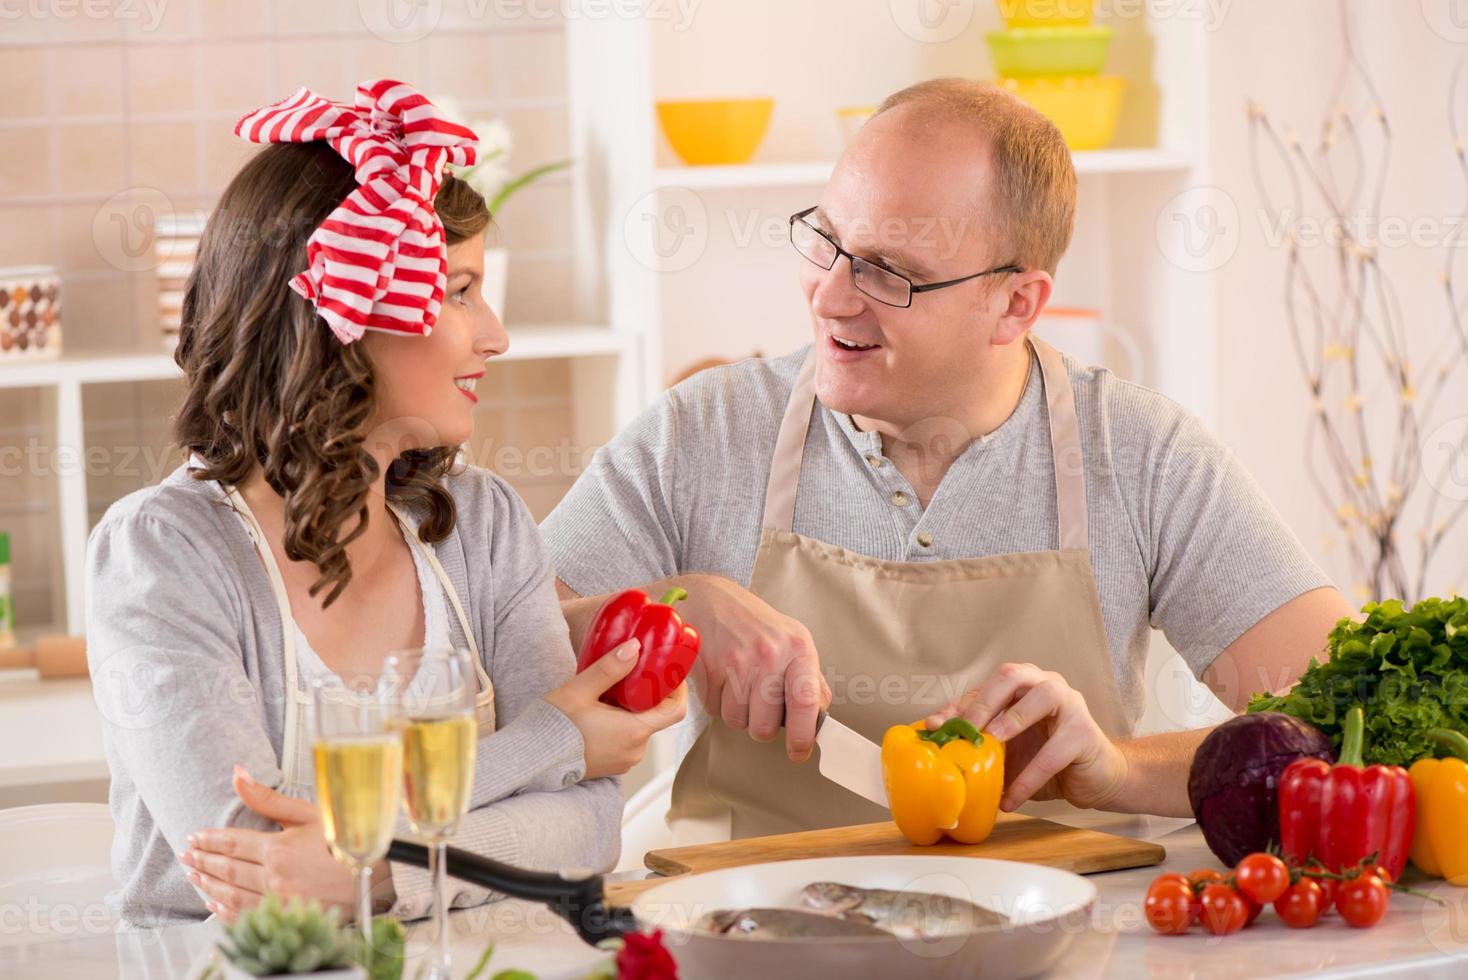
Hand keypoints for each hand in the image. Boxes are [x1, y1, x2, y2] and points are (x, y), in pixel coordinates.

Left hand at [180, 765, 381, 921]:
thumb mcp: (310, 813)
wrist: (377, 878)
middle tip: (186, 854)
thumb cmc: (346, 841)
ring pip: (231, 894)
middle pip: (227, 868)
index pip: (232, 843)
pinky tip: (214, 903)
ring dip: (208, 884)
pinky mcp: (285, 919)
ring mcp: (278, 902)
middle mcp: (274, 878)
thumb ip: (268, 797)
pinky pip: (246, 917)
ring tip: (193, 874)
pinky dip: (225, 911)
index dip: (210, 839)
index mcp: (279, 849)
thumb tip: (238, 772)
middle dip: (203, 860)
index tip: (194, 837)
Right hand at [543, 639, 688, 778]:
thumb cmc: (552, 728)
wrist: (530, 760)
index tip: (671, 671)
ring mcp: (624, 761)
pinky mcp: (611, 766)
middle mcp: (634, 751)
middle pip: (655, 717)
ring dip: (631, 709)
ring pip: (639, 728)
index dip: (678, 689)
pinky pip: (626, 740)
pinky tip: (601, 710)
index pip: (675, 710)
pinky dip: (621, 724)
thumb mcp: (579, 690)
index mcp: (633, 733)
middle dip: (647, 695)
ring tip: (610, 692)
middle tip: (632, 673)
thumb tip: (635, 647)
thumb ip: (609, 669)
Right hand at [678, 576, 830, 762]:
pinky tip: (721, 678)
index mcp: (798, 647)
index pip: (806, 702)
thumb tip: (820, 718)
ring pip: (738, 722)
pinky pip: (714, 710)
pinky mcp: (709, 668)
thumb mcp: (791, 640)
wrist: (708, 598)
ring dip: (738, 712)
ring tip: (738, 683)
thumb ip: (809, 678)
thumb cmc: (753, 623)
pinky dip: (717, 702)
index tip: (799, 751)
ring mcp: (737, 662)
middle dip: (761, 726)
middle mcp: (769, 654)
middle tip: (759, 705)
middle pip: (765, 726)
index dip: (803, 736)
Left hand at [928, 662, 1126, 810]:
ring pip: (1042, 698)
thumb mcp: (1008, 748)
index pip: (985, 687)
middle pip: (1012, 676)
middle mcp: (1047, 684)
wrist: (1096, 778)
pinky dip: (1029, 777)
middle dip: (984, 701)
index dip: (959, 705)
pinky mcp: (1085, 734)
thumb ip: (980, 739)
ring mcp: (1070, 705)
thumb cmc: (1047, 757)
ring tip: (991, 745)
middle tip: (965, 729)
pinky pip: (1054, 753)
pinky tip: (1011, 798)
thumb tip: (934, 739)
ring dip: (1012, 720)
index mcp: (1023, 684)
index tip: (934, 726)